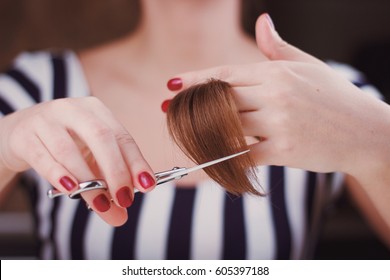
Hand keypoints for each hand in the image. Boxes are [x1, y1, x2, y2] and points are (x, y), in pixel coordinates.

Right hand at [0, 97, 154, 225]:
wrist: (19, 134)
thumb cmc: (63, 145)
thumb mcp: (89, 160)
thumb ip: (106, 185)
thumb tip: (120, 216)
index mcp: (97, 111)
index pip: (122, 137)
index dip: (136, 161)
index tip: (147, 185)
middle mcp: (74, 109)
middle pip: (101, 137)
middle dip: (116, 170)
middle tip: (125, 199)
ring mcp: (47, 119)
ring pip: (70, 150)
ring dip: (88, 181)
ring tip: (100, 204)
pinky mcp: (24, 135)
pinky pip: (43, 156)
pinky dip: (59, 174)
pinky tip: (70, 189)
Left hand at [167, 13, 389, 176]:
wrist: (366, 132)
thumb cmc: (335, 98)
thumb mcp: (308, 65)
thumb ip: (278, 47)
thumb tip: (262, 22)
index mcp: (276, 72)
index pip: (225, 74)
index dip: (195, 80)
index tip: (172, 86)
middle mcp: (274, 94)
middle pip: (219, 99)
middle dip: (191, 106)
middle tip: (170, 111)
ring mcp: (279, 122)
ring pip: (226, 126)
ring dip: (201, 131)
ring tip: (181, 133)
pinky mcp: (284, 149)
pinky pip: (242, 155)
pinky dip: (222, 159)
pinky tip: (205, 160)